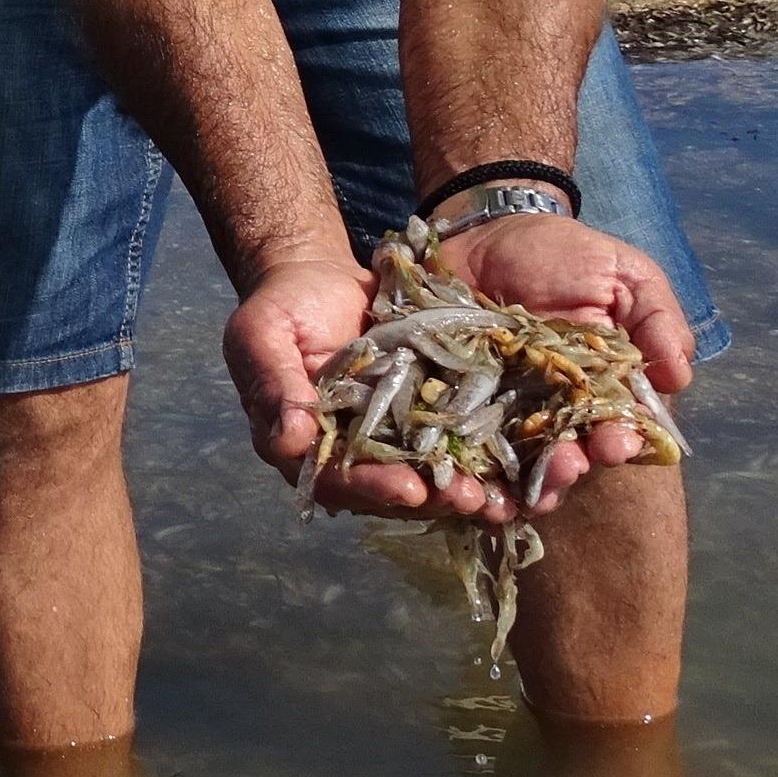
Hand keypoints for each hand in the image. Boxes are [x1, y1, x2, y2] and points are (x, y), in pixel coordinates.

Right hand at [226, 253, 502, 520]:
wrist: (319, 277)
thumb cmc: (283, 305)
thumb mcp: (262, 334)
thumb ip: (272, 383)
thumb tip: (289, 439)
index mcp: (302, 444)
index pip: (336, 478)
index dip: (370, 485)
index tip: (406, 487)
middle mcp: (347, 452)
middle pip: (388, 488)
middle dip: (430, 496)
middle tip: (469, 499)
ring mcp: (388, 436)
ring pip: (426, 475)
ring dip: (460, 489)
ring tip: (499, 496)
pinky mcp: (422, 415)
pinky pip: (451, 441)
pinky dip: (481, 458)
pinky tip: (514, 468)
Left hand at [442, 210, 695, 516]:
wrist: (485, 230)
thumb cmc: (564, 255)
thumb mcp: (625, 275)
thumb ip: (657, 320)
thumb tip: (679, 375)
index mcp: (598, 392)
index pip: (613, 429)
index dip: (616, 442)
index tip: (615, 444)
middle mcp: (551, 413)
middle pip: (562, 457)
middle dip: (566, 469)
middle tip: (565, 467)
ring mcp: (499, 413)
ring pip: (508, 466)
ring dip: (512, 488)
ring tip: (508, 496)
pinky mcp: (449, 405)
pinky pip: (452, 448)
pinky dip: (454, 472)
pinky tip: (453, 485)